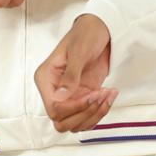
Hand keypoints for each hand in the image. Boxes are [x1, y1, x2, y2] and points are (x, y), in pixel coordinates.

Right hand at [35, 14, 115, 132]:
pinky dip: (101, 112)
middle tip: (99, 97)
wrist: (99, 32)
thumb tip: (60, 97)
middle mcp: (54, 91)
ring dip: (95, 114)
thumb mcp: (78, 52)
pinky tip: (110, 95)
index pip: (53, 108)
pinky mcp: (82, 98)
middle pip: (62, 122)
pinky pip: (88, 117)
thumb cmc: (85, 36)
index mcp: (46, 79)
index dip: (74, 108)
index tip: (92, 94)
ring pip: (76, 124)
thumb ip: (70, 75)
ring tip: (108, 94)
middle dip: (84, 115)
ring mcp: (68, 97)